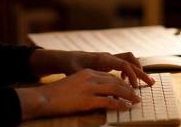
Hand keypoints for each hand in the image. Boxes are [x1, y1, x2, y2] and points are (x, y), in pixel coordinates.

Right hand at [16, 69, 140, 119]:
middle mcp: (90, 77)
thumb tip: (96, 94)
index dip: (120, 82)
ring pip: (116, 89)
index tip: (128, 88)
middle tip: (136, 95)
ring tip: (136, 101)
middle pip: (115, 81)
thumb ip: (85, 85)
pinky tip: (126, 107)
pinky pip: (109, 101)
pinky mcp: (88, 100)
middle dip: (128, 88)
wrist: (43, 97)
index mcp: (87, 72)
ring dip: (128, 95)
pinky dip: (120, 104)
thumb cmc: (55, 94)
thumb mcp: (73, 84)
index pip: (108, 76)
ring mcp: (89, 88)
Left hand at [62, 51, 154, 87]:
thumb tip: (100, 85)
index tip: (134, 87)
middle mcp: (108, 56)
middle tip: (151, 83)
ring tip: (142, 82)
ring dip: (137, 69)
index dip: (132, 75)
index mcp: (103, 59)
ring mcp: (109, 57)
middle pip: (131, 61)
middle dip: (141, 72)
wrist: (67, 58)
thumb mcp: (78, 73)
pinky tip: (124, 80)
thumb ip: (89, 78)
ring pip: (129, 59)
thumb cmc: (71, 66)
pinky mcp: (108, 60)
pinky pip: (124, 62)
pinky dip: (129, 69)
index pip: (124, 64)